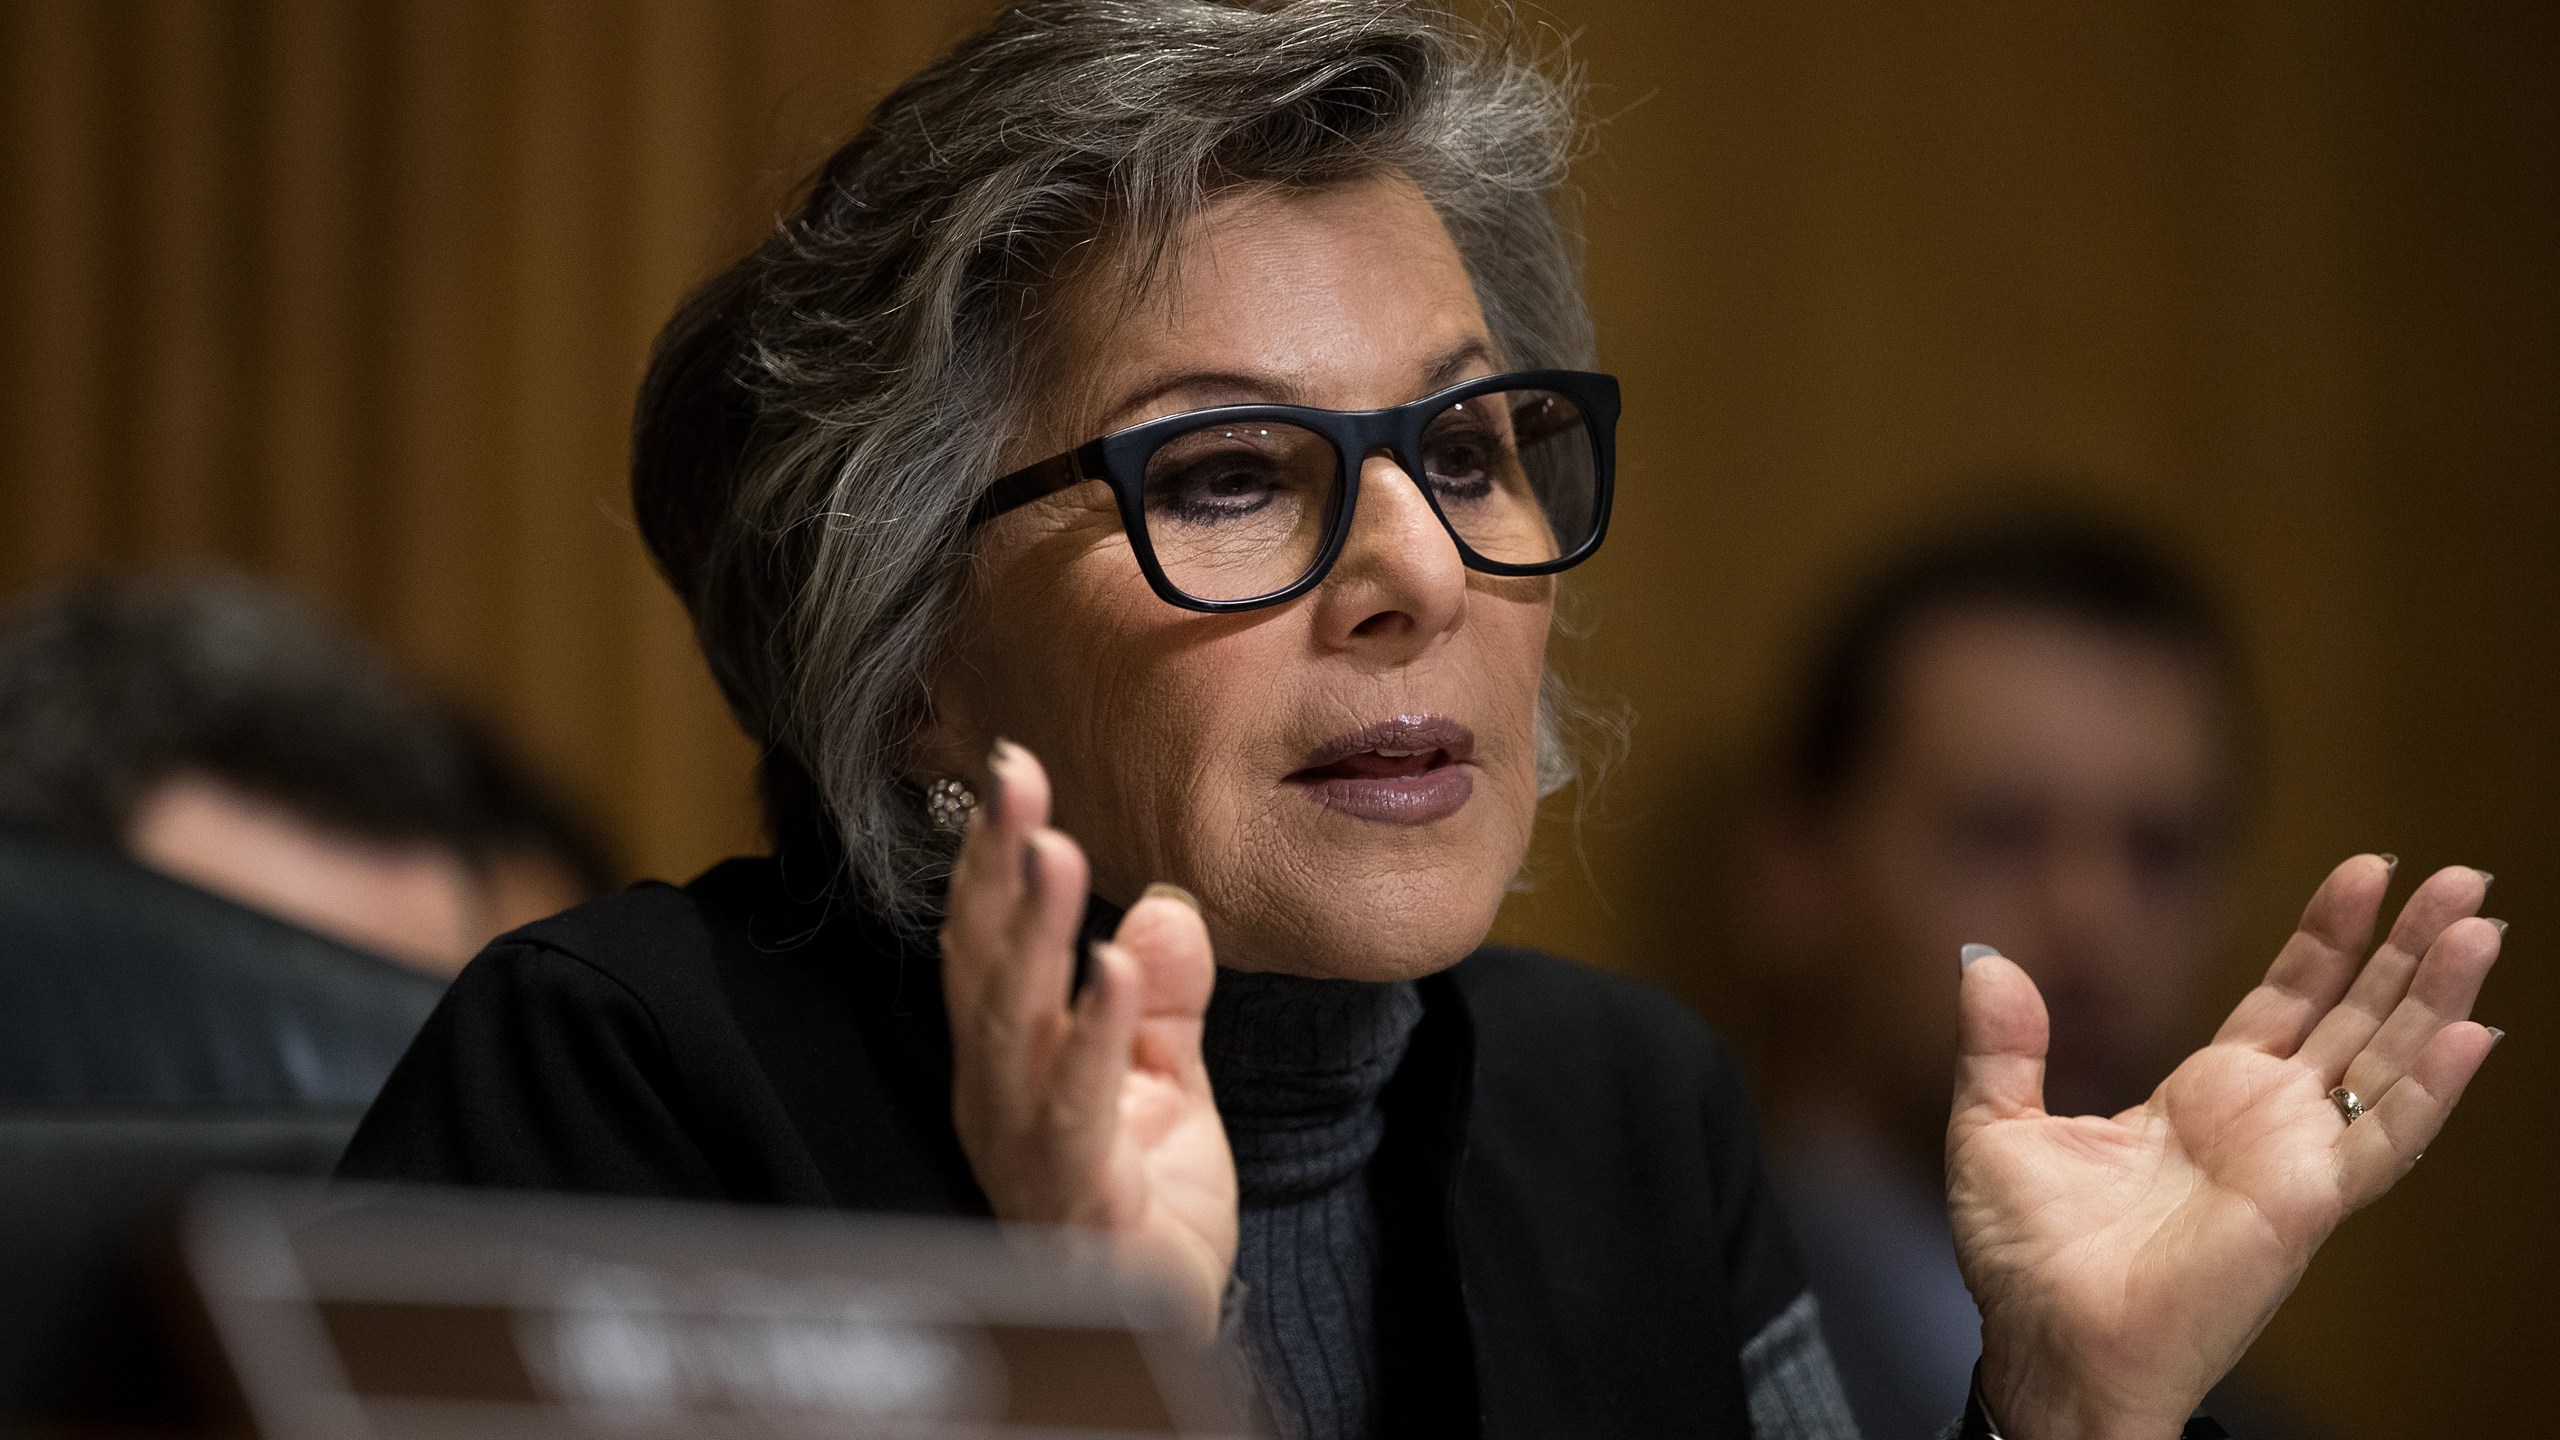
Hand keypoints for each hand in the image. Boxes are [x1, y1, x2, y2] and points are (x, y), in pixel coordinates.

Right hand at [941, 740, 1236, 1335]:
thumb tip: (1161, 905)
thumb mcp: (1163, 1078)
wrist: (1164, 1321)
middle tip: (1015, 777)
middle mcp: (996, 1091)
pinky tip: (1109, 964)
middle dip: (997, 867)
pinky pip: (1074, 1102)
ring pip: (1014, 1023)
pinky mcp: (1071, 1191)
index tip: (1013, 766)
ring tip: (1056, 848)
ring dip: (1033, 931)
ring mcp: (1023, 1142)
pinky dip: (1090, 1031)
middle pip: (984, 964)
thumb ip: (1159, 995)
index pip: (990, 939)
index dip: (993, 855)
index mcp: (1008, 1055)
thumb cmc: (1147, 1205)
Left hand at [1949, 856, 2504, 1439]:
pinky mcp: (2307, 1203)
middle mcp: (2262, 1124)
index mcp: (2201, 1099)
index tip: (2368, 869)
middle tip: (2463, 877)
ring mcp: (2294, 1161)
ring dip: (2438, 995)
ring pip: (2388, 1063)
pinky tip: (2473, 1035)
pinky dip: (2431, 1089)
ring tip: (2483, 925)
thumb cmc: (2027, 1263)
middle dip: (2407, 947)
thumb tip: (1984, 960)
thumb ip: (2002, 1045)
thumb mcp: (1994, 1128)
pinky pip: (2384, 1140)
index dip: (2328, 937)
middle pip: (2355, 1016)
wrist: (2048, 1346)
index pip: (2286, 1000)